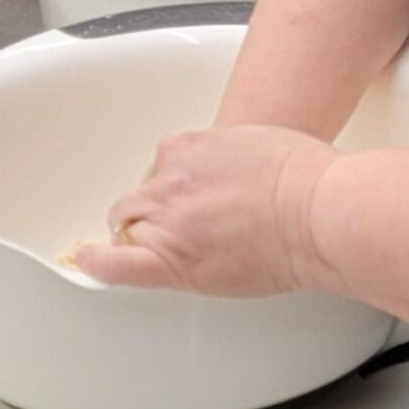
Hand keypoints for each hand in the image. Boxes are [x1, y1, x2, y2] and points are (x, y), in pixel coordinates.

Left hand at [74, 125, 335, 296]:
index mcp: (189, 147)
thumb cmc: (308, 178)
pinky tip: (88, 264)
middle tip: (190, 231)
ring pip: (129, 230)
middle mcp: (170, 178)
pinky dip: (97, 265)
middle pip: (140, 200)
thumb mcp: (260, 143)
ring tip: (184, 253)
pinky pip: (117, 264)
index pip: (161, 170)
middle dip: (156, 215)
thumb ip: (228, 158)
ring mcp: (168, 218)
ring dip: (147, 240)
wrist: (320, 208)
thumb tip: (227, 178)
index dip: (173, 190)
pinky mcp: (174, 259)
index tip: (186, 201)